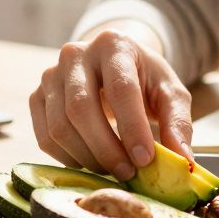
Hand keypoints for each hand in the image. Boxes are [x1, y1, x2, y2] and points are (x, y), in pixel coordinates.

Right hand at [29, 29, 192, 180]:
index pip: (120, 88)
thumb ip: (178, 123)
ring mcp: (50, 74)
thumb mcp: (169, 92)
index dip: (132, 127)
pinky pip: (45, 137)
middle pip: (81, 109)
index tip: (145, 159)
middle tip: (129, 173)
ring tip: (113, 169)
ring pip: (60, 127)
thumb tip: (181, 160)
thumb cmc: (143, 78)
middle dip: (106, 149)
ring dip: (88, 158)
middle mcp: (75, 54)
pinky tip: (91, 161)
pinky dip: (68, 158)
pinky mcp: (36, 96)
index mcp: (113, 44)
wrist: (113, 64)